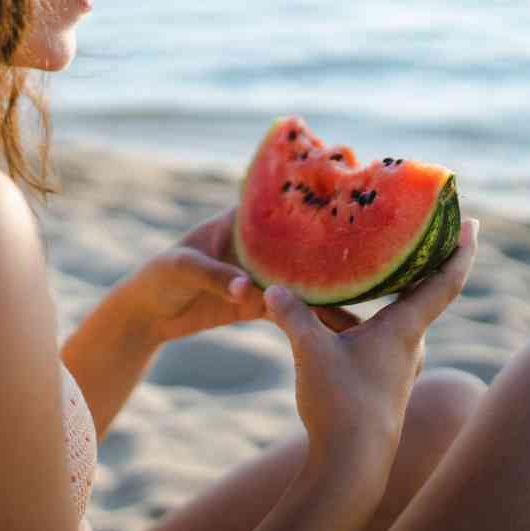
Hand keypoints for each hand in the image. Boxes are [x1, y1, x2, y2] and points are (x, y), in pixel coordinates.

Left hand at [109, 209, 361, 344]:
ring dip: (337, 288)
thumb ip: (214, 275)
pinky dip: (320, 319)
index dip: (317, 201)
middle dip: (340, 248)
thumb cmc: (158, 277)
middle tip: (384, 254)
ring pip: (308, 279)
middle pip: (306, 244)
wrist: (145, 315)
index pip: (285, 206)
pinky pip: (295, 311)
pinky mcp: (261, 304)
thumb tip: (246, 288)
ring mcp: (263, 275)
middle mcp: (259, 245)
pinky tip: (350, 329)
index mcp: (242, 222)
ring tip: (378, 295)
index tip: (354, 201)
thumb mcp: (182, 269)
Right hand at [265, 218, 480, 464]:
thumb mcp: (310, 353)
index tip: (472, 221)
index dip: (461, 249)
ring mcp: (396, 362)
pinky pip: (371, 333)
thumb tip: (270, 288)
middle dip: (419, 258)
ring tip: (359, 259)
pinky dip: (354, 316)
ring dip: (379, 288)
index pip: (446, 281)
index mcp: (405, 330)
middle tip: (416, 226)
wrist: (351, 467)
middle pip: (422, 290)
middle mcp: (409, 343)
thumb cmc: (340, 406)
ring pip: (390, 313)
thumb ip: (291, 316)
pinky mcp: (379, 378)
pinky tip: (322, 308)